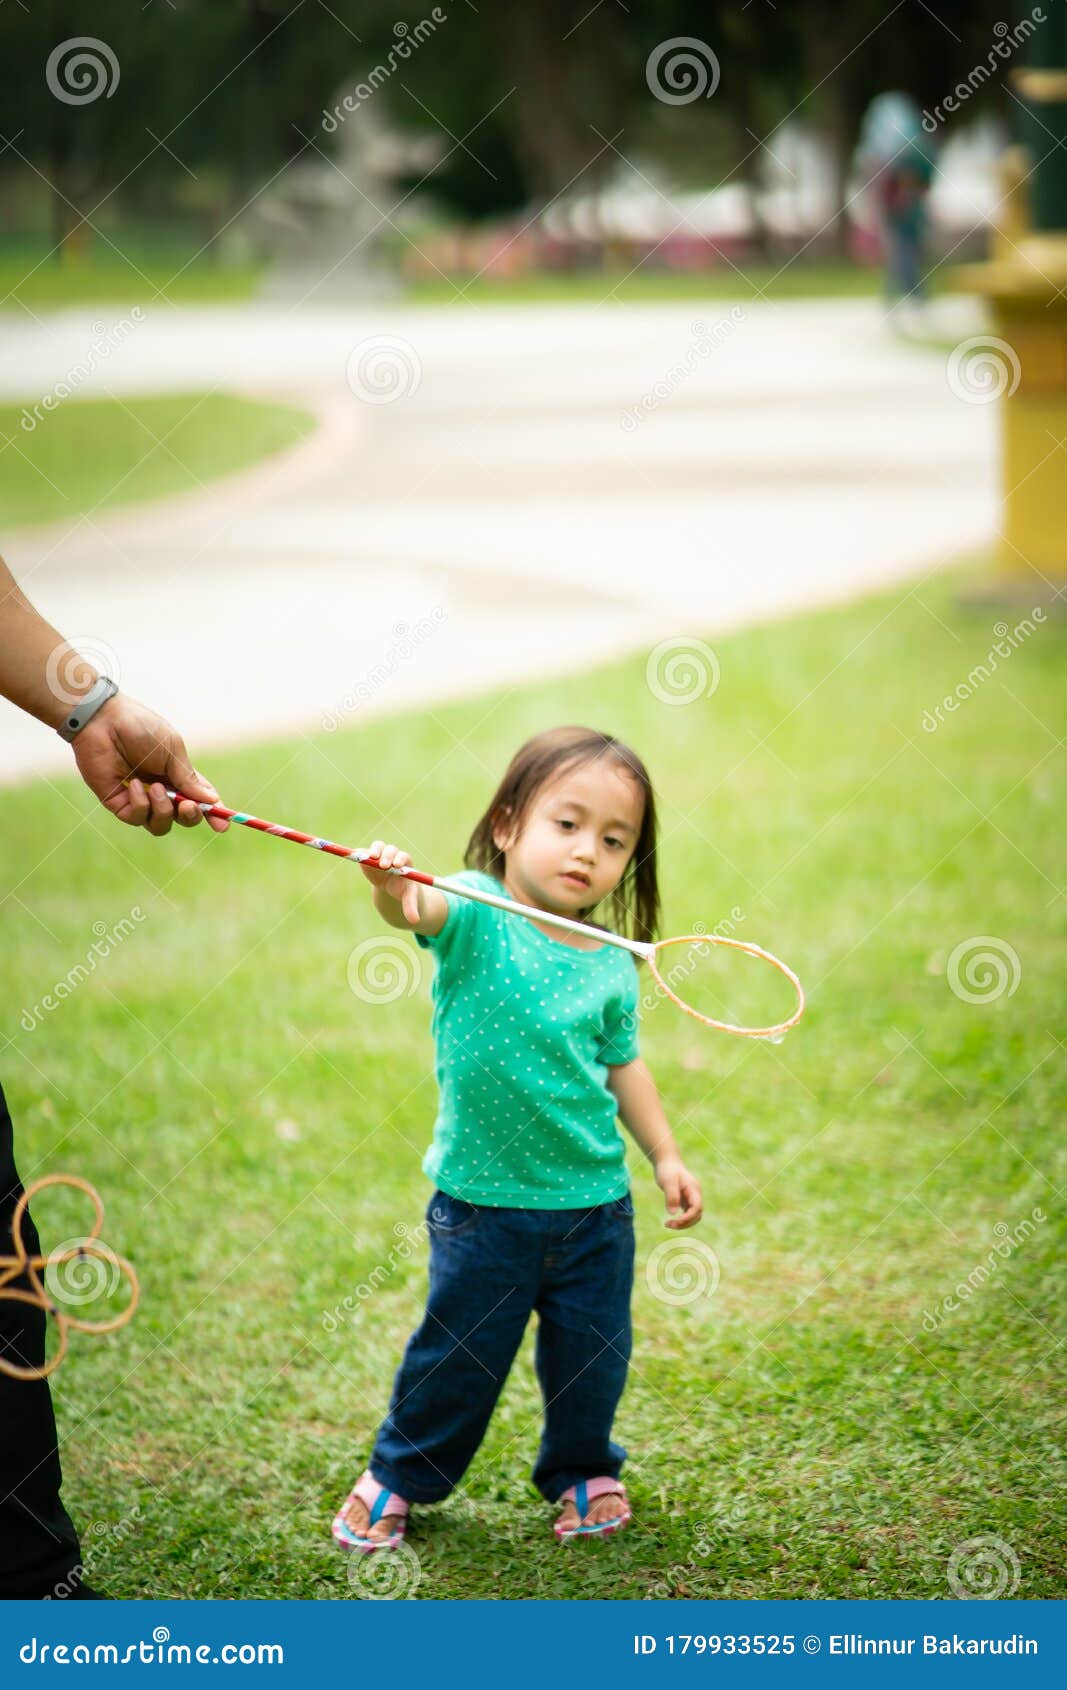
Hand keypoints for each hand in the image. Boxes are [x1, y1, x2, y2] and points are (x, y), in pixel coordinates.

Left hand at [71, 694, 228, 837]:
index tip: (224, 825)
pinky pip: (137, 818)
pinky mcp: (119, 803)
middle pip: (183, 818)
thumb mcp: (172, 751)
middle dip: (190, 816)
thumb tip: (212, 801)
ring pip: (160, 825)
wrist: (103, 722)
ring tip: (155, 787)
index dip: (213, 814)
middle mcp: (161, 790)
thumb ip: (188, 779)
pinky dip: (141, 804)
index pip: (200, 800)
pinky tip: (134, 785)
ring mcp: (139, 798)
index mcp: (177, 774)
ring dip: (164, 810)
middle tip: (187, 804)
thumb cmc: (140, 729)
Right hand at [361, 840, 420, 923]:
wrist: (391, 886)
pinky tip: (355, 856)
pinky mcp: (368, 858)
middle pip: (390, 850)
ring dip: (374, 851)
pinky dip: (359, 854)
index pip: (403, 857)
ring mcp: (380, 855)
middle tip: (383, 865)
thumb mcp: (408, 898)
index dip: (400, 859)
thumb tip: (415, 921)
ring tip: (371, 858)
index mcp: (404, 862)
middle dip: (387, 856)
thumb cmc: (402, 890)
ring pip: (377, 847)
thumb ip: (411, 907)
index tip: (397, 865)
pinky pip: (364, 853)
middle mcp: (392, 855)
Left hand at [655, 1156, 702, 1229]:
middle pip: (697, 1215)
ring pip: (693, 1216)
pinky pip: (687, 1214)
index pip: (697, 1207)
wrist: (667, 1162)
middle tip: (669, 1225)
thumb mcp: (668, 1181)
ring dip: (683, 1223)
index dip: (689, 1216)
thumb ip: (671, 1196)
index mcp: (694, 1189)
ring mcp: (691, 1198)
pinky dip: (680, 1220)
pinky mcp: (685, 1201)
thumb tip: (672, 1213)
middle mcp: (695, 1195)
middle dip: (685, 1222)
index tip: (676, 1220)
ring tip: (667, 1224)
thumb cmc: (667, 1170)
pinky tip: (670, 1221)